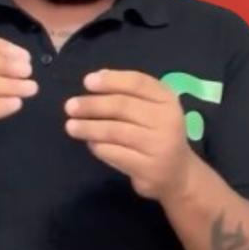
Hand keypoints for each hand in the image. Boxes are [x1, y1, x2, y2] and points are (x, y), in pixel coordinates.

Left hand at [64, 70, 192, 201]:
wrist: (178, 174)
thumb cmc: (158, 134)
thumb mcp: (153, 109)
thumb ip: (130, 92)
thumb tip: (98, 76)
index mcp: (168, 100)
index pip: (137, 82)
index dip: (111, 80)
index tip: (87, 82)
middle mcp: (167, 120)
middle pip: (123, 106)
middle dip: (93, 105)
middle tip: (70, 106)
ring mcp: (158, 145)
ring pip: (115, 131)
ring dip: (89, 127)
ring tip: (71, 126)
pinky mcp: (148, 168)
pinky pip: (114, 153)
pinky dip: (98, 147)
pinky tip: (90, 143)